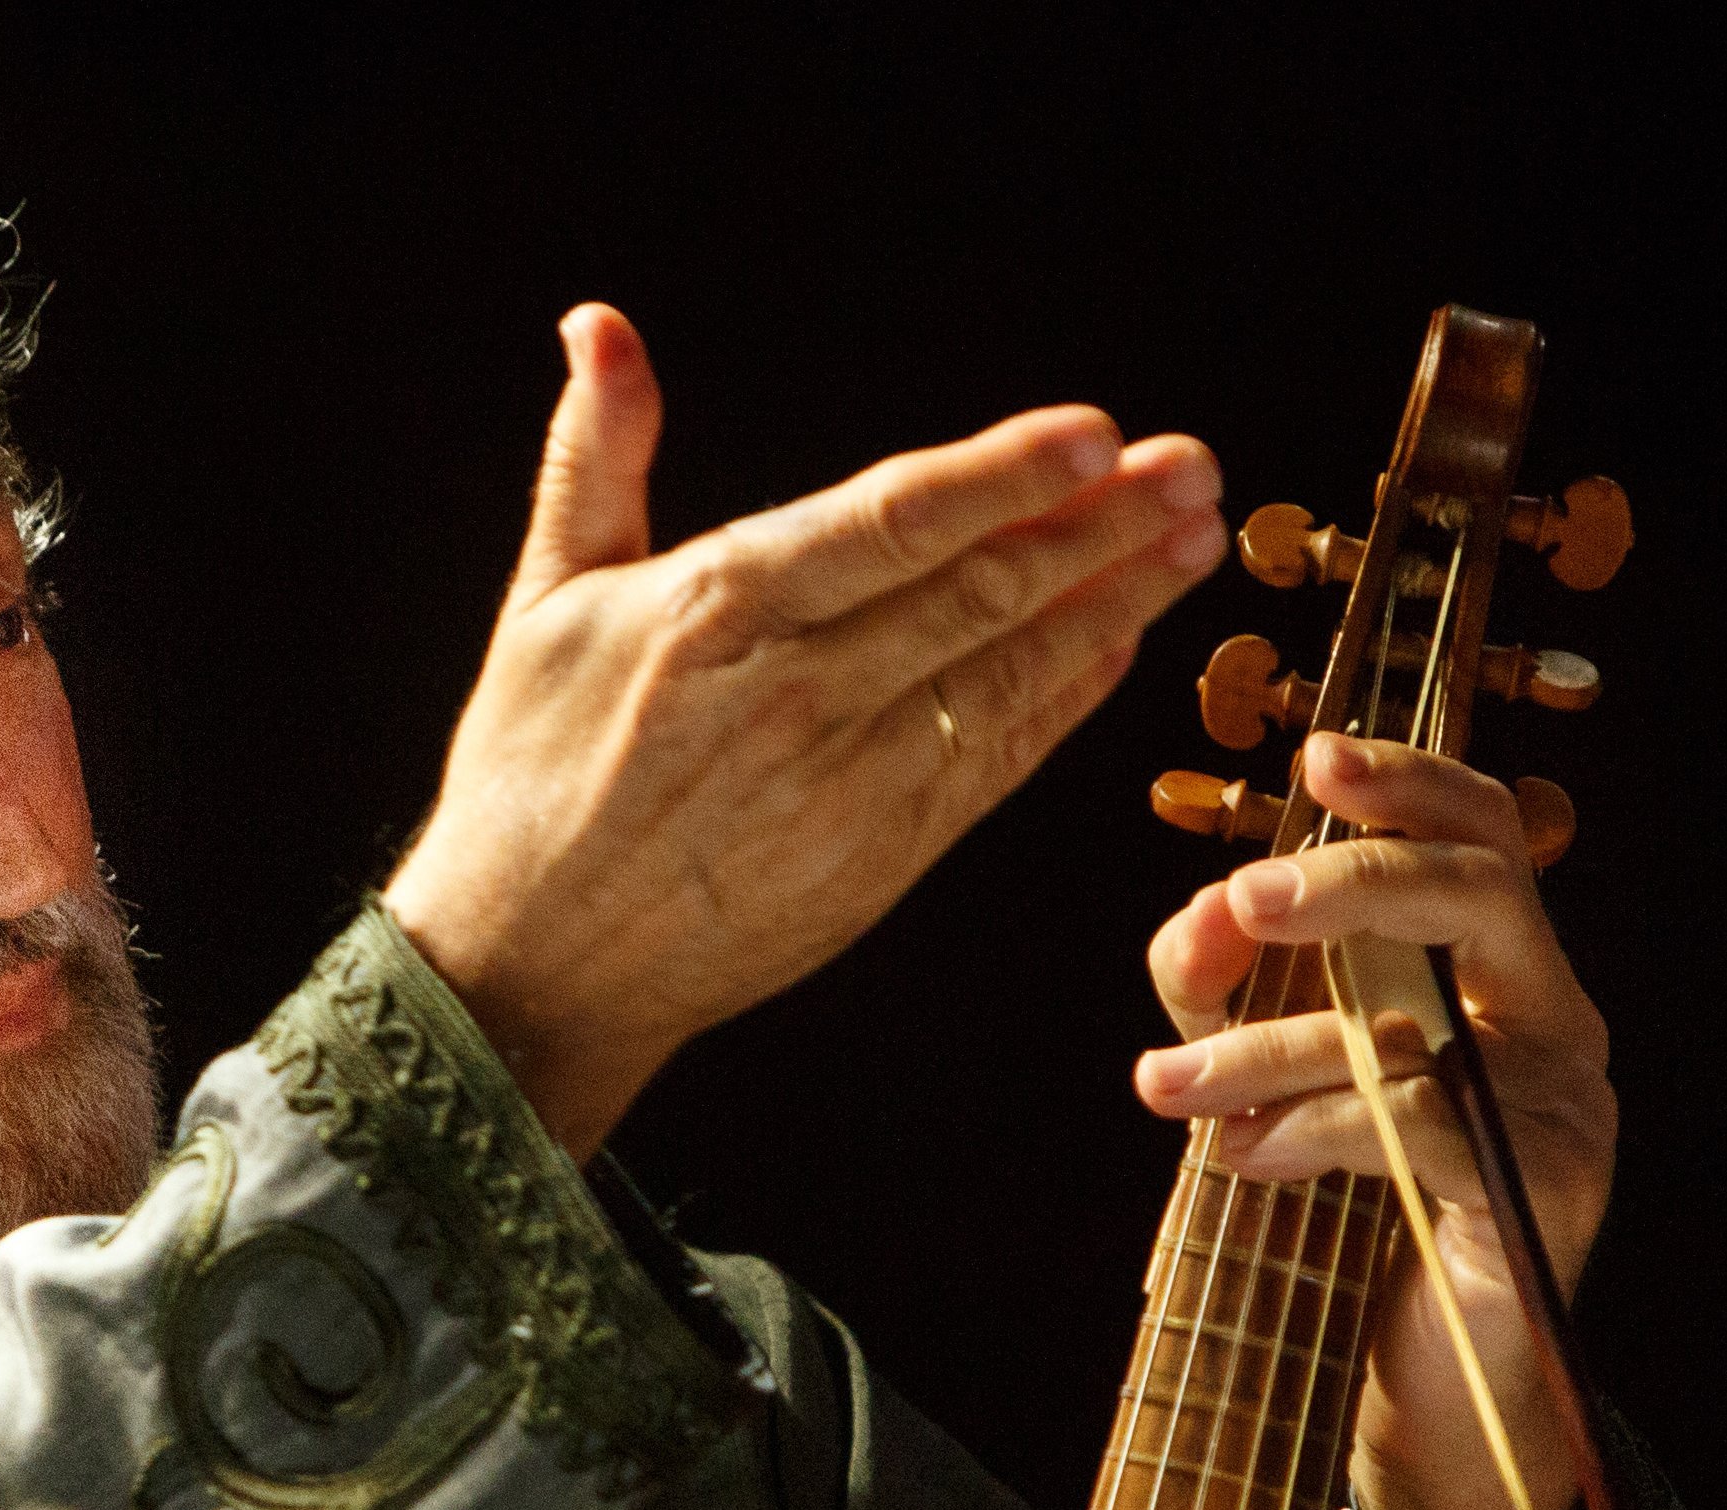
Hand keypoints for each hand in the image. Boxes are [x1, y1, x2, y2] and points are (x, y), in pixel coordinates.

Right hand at [384, 305, 1230, 1152]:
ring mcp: (852, 779)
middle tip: (1194, 468)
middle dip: (1099, 527)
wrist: (532, 963)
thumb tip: (600, 327)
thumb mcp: (545, 598)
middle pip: (978, 592)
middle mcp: (798, 692)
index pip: (891, 525)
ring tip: (1193, 539)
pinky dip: (1065, 698)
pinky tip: (1124, 642)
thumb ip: (596, 455)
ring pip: (1007, 673)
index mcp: (719, 610)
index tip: (1095, 434)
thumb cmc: (532, 772)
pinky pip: (997, 759)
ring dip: (1114, 603)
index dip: (1003, 478)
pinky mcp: (884, 851)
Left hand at [1133, 732, 1622, 1509]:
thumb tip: (1196, 917)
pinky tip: (1245, 1155)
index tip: (1318, 758)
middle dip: (1352, 876)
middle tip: (1244, 900)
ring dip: (1271, 1043)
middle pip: (1479, 887)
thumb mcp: (1273, 1075)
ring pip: (1421, 1019)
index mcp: (1503, 969)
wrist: (1427, 1392)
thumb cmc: (1356, 1218)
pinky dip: (1313, 1129)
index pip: (1483, 831)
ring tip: (1171, 1088)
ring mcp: (1562, 1104)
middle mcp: (1554, 1017)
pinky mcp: (1540, 1191)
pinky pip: (1418, 1122)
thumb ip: (1229, 989)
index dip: (1409, 780)